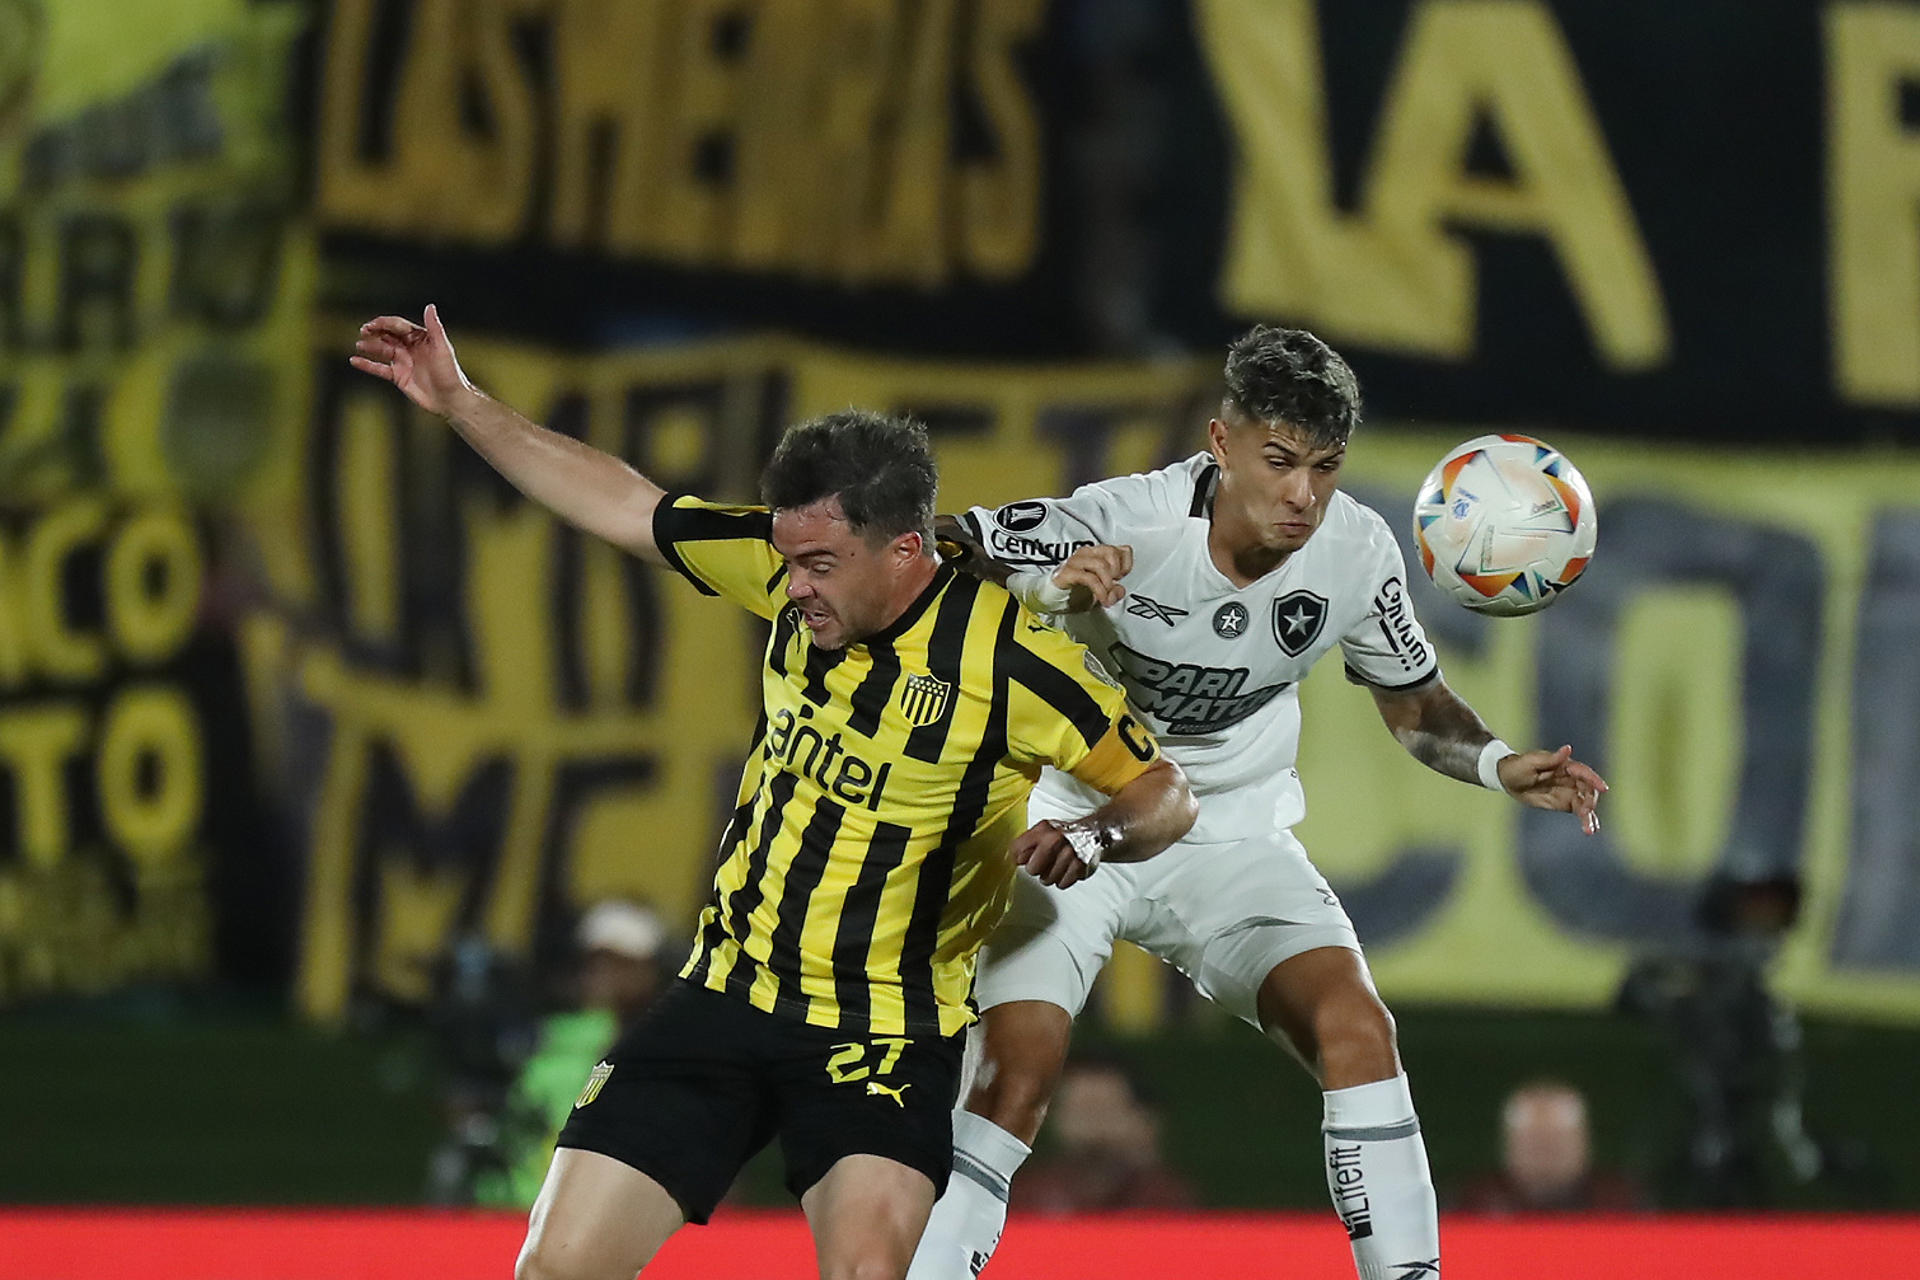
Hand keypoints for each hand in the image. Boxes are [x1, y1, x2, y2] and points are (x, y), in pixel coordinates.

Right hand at [350, 304, 475, 416]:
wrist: (450, 399)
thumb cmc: (450, 373)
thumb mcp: (442, 348)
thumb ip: (435, 327)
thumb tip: (430, 306)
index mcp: (420, 338)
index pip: (399, 326)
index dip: (385, 323)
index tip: (373, 324)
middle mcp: (410, 347)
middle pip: (388, 335)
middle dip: (375, 331)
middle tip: (363, 330)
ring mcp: (403, 361)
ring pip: (382, 350)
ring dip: (370, 346)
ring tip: (359, 345)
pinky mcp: (398, 376)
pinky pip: (379, 368)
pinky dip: (367, 365)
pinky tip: (354, 360)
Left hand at [1009, 819, 1096, 887]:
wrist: (1092, 833)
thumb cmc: (1063, 835)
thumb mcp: (1042, 832)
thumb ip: (1025, 844)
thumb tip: (1015, 859)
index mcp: (1043, 829)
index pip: (1018, 849)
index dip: (1018, 858)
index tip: (1022, 860)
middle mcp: (1056, 840)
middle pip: (1032, 869)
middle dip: (1036, 869)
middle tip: (1043, 864)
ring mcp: (1069, 853)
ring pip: (1047, 879)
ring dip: (1050, 876)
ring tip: (1057, 865)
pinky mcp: (1080, 866)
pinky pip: (1061, 884)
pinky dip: (1063, 880)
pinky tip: (1066, 870)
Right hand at [1053, 544, 1132, 610]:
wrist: (1052, 597)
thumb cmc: (1074, 590)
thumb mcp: (1101, 590)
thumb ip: (1114, 590)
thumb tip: (1119, 591)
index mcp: (1096, 553)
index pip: (1122, 549)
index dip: (1126, 565)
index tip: (1121, 577)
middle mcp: (1086, 554)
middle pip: (1111, 552)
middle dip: (1116, 572)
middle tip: (1113, 585)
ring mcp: (1076, 561)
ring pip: (1101, 564)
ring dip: (1108, 583)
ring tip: (1106, 595)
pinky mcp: (1067, 573)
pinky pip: (1089, 578)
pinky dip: (1099, 590)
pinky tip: (1100, 598)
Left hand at [1497, 744, 1608, 834]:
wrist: (1508, 780)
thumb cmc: (1518, 767)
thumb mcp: (1530, 762)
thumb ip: (1551, 759)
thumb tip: (1568, 749)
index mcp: (1564, 765)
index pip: (1583, 772)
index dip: (1594, 780)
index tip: (1603, 788)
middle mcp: (1571, 778)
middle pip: (1588, 789)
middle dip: (1590, 801)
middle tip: (1587, 811)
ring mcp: (1570, 791)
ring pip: (1585, 802)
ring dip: (1589, 815)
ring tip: (1589, 828)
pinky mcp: (1566, 803)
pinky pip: (1579, 811)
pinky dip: (1586, 820)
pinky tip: (1590, 830)